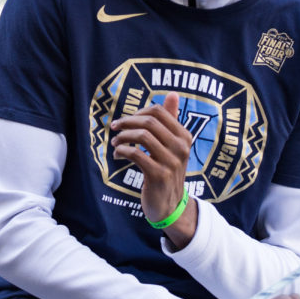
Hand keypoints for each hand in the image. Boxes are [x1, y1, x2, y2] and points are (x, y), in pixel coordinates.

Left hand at [110, 92, 196, 246]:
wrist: (169, 205)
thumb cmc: (167, 171)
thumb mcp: (172, 145)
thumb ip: (171, 120)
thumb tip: (173, 94)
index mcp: (184, 136)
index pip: (159, 112)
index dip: (138, 112)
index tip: (126, 120)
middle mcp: (181, 147)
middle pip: (149, 122)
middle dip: (127, 122)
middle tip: (115, 128)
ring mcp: (171, 161)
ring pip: (141, 136)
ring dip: (123, 137)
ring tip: (115, 143)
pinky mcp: (158, 174)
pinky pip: (135, 154)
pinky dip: (121, 151)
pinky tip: (117, 155)